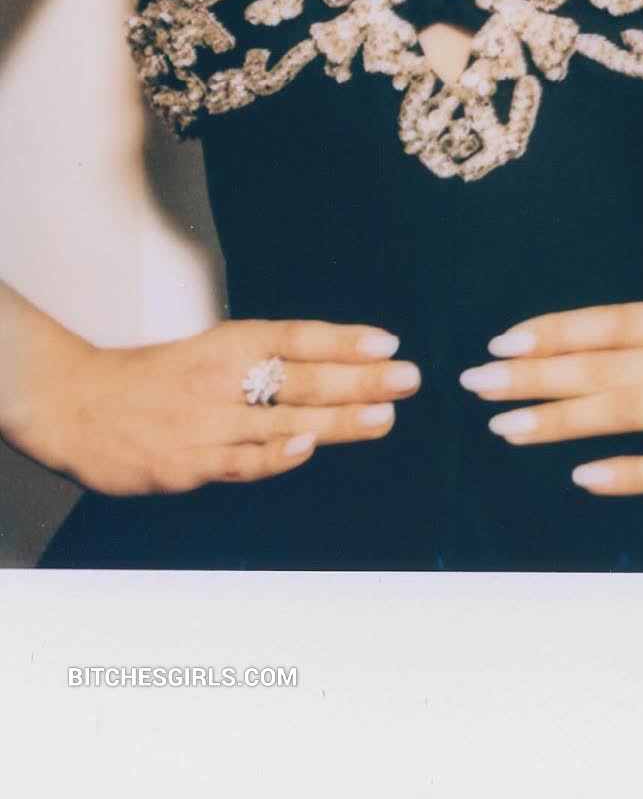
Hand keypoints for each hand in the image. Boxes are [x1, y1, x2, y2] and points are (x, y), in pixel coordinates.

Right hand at [4, 319, 419, 495]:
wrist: (78, 406)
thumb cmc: (156, 380)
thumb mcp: (211, 353)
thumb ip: (266, 363)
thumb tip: (337, 369)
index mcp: (229, 343)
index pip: (296, 337)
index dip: (344, 339)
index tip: (389, 342)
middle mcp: (222, 376)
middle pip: (301, 377)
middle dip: (360, 379)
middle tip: (408, 378)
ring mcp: (206, 421)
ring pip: (282, 419)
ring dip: (337, 419)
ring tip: (384, 416)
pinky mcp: (188, 462)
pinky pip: (239, 460)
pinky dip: (274, 455)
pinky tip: (307, 447)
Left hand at [459, 302, 642, 495]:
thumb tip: (602, 353)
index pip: (608, 322)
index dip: (552, 330)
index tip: (503, 338)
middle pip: (599, 365)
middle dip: (532, 374)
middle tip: (479, 382)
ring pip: (622, 410)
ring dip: (559, 419)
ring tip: (507, 427)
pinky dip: (626, 471)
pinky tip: (584, 476)